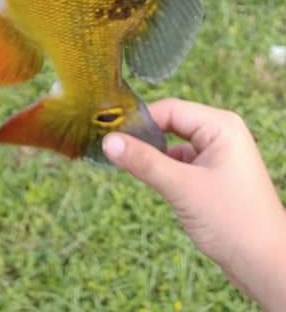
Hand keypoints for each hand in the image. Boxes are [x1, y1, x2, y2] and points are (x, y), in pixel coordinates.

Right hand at [103, 98, 285, 311]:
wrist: (265, 266)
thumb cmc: (233, 222)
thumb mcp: (182, 188)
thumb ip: (144, 162)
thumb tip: (108, 141)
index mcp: (221, 126)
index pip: (171, 109)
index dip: (141, 120)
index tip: (110, 133)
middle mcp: (222, 134)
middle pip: (172, 125)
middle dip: (147, 139)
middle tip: (114, 150)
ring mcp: (219, 156)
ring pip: (175, 146)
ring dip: (156, 157)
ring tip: (130, 168)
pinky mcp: (215, 177)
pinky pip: (183, 164)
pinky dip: (167, 172)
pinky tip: (154, 184)